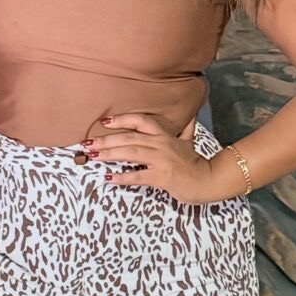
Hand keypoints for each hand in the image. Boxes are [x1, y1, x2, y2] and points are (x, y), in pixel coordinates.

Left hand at [82, 113, 238, 203]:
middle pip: (129, 138)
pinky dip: (123, 177)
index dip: (122, 120)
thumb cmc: (195, 162)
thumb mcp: (190, 142)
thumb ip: (186, 129)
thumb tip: (190, 116)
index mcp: (164, 135)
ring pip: (131, 153)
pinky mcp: (162, 176)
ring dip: (110, 154)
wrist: (209, 179)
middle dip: (106, 140)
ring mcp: (161, 159)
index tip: (104, 121)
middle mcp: (161, 144)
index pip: (140, 121)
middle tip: (87, 143)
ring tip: (94, 156)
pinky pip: (139, 175)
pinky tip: (109, 178)